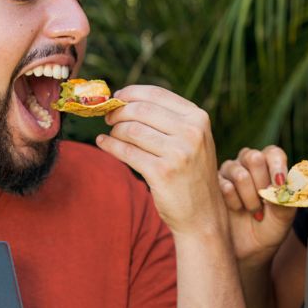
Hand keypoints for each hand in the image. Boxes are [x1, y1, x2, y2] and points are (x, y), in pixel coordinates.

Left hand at [96, 85, 225, 235]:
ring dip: (114, 131)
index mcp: (199, 118)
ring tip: (111, 135)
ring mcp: (178, 153)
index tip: (116, 98)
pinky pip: (126, 152)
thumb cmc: (191, 174)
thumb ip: (168, 119)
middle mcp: (191, 133)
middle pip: (140, 110)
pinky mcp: (161, 173)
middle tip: (108, 118)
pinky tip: (103, 144)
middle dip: (118, 112)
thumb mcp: (193, 140)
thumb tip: (124, 100)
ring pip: (131, 130)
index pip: (156, 94)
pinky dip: (110, 146)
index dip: (130, 93)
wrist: (203, 213)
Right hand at [218, 146, 296, 264]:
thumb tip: (283, 186)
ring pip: (239, 173)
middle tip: (264, 203)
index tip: (279, 185)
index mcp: (270, 164)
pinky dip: (234, 202)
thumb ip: (286, 200)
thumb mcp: (284, 217)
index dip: (277, 167)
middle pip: (254, 157)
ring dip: (249, 197)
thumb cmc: (270, 228)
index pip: (273, 153)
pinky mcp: (215, 184)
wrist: (249, 249)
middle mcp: (249, 163)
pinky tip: (237, 210)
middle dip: (261, 183)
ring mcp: (230, 172)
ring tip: (253, 211)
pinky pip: (224, 186)